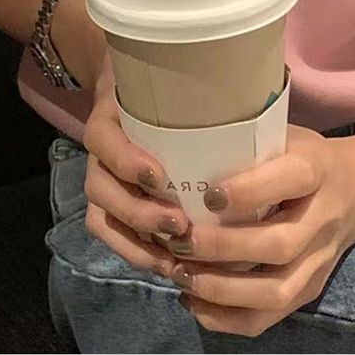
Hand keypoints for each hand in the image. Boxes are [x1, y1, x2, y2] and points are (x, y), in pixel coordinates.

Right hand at [80, 59, 188, 278]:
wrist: (141, 94)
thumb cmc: (170, 93)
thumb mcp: (178, 88)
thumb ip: (201, 97)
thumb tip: (255, 104)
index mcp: (111, 118)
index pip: (103, 139)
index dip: (126, 161)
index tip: (160, 177)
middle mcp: (99, 153)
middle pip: (99, 188)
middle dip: (139, 212)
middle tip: (180, 225)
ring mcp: (100, 182)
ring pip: (102, 218)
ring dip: (139, 241)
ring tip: (178, 256)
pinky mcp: (107, 208)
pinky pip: (110, 237)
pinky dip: (137, 254)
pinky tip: (170, 266)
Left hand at [165, 123, 354, 336]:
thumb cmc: (305, 155)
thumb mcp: (284, 134)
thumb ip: (245, 143)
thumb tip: (180, 149)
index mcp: (316, 169)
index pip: (291, 180)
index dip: (248, 191)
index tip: (207, 193)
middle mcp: (323, 219)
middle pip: (279, 245)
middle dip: (223, 248)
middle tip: (180, 240)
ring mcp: (319, 261)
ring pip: (275, 291)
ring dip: (222, 290)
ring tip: (180, 274)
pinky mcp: (310, 289)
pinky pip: (269, 317)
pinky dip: (226, 318)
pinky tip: (192, 300)